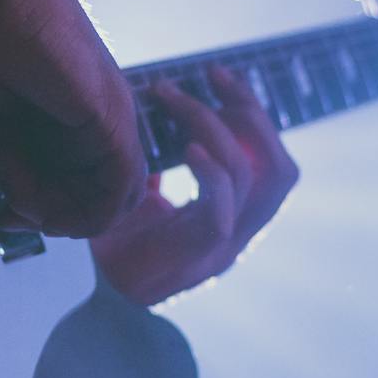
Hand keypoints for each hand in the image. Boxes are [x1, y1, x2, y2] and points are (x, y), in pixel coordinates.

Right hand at [0, 0, 144, 237]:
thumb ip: (5, 142)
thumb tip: (2, 171)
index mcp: (66, 114)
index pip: (74, 188)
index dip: (36, 211)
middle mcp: (95, 118)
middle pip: (91, 201)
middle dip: (44, 218)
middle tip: (2, 208)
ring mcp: (109, 117)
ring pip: (105, 205)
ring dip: (52, 215)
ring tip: (6, 183)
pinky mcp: (111, 117)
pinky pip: (113, 193)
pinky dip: (69, 208)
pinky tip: (22, 183)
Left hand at [89, 66, 298, 304]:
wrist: (99, 302)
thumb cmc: (120, 246)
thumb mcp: (141, 195)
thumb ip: (159, 166)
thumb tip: (151, 115)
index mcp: (238, 217)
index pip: (271, 161)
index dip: (255, 115)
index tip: (222, 76)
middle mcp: (242, 233)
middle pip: (278, 168)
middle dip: (251, 112)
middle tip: (213, 75)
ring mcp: (224, 249)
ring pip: (251, 179)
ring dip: (213, 127)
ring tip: (172, 98)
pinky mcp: (197, 258)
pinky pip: (221, 212)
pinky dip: (211, 174)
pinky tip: (187, 148)